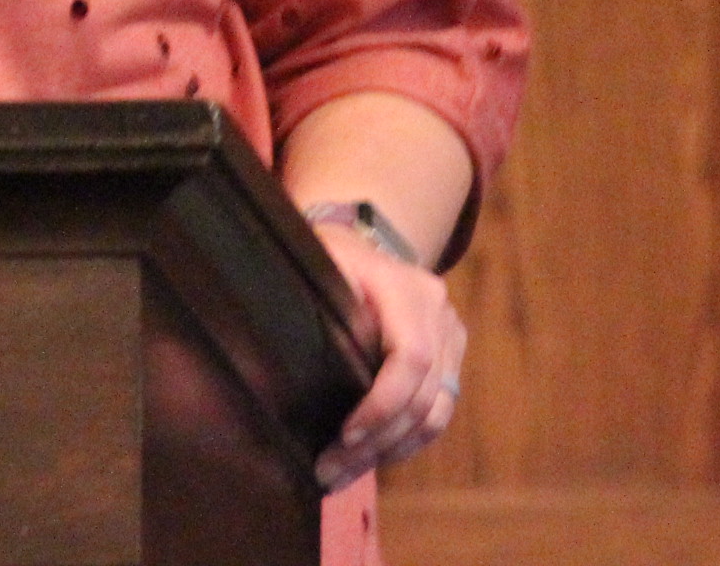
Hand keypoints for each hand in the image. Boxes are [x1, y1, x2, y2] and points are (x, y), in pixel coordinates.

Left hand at [310, 222, 464, 492]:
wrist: (363, 244)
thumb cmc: (327, 257)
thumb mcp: (314, 264)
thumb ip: (305, 300)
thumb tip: (268, 359)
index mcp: (406, 287)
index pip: (412, 356)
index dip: (383, 403)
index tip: (344, 434)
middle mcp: (439, 312)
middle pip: (424, 396)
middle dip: (377, 442)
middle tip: (329, 471)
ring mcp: (451, 337)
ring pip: (435, 414)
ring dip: (390, 452)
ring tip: (342, 474)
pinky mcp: (450, 361)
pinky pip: (437, 415)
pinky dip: (404, 443)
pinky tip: (368, 459)